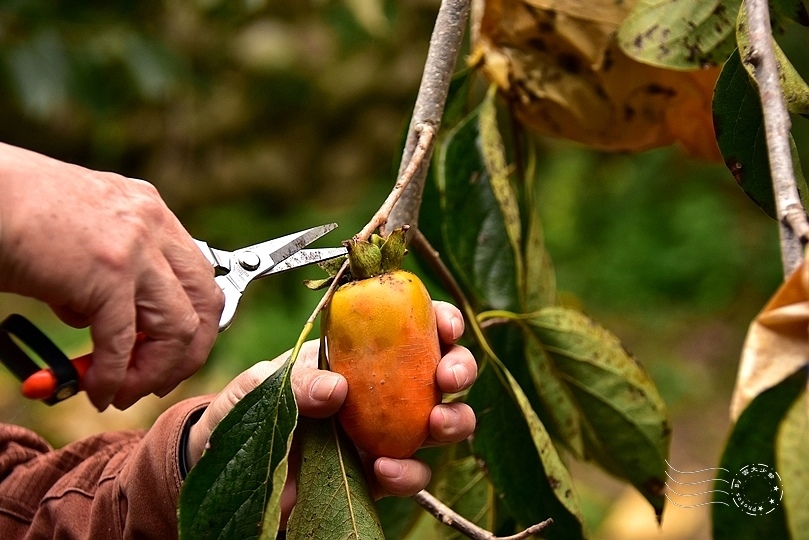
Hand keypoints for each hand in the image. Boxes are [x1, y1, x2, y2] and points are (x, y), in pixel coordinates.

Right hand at [0, 143, 223, 409]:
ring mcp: (136, 248)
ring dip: (154, 373)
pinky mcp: (107, 273)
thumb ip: (106, 276)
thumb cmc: (15, 214)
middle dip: (189, 353)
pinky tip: (95, 391)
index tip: (170, 356)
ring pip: (179, 328)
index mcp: (150, 213)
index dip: (193, 324)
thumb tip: (103, 324)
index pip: (199, 277)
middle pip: (206, 302)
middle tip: (157, 383)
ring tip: (123, 394)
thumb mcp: (82, 240)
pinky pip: (122, 342)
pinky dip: (111, 377)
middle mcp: (154, 225)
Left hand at [186, 301, 476, 522]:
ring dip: (454, 419)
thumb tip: (337, 389)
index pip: (411, 326)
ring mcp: (386, 431)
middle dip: (460, 368)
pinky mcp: (381, 474)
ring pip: (444, 421)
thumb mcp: (262, 386)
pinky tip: (383, 469)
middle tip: (448, 377)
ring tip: (436, 424)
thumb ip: (297, 382)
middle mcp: (383, 389)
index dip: (440, 320)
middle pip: (442, 371)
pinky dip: (410, 471)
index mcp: (359, 352)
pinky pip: (414, 473)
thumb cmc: (247, 411)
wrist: (231, 470)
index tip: (447, 326)